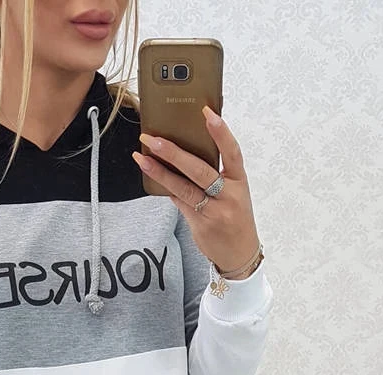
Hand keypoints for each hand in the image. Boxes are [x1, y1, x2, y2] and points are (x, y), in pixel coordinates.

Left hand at [132, 106, 259, 274]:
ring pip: (183, 188)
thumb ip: (216, 175)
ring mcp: (214, 212)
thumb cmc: (235, 218)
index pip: (232, 152)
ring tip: (142, 157)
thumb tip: (185, 155)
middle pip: (200, 170)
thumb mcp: (234, 193)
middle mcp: (229, 196)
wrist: (240, 255)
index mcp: (240, 181)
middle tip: (154, 139)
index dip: (220, 132)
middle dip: (174, 153)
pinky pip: (179, 202)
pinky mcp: (200, 224)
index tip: (206, 112)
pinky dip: (166, 189)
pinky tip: (151, 176)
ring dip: (161, 172)